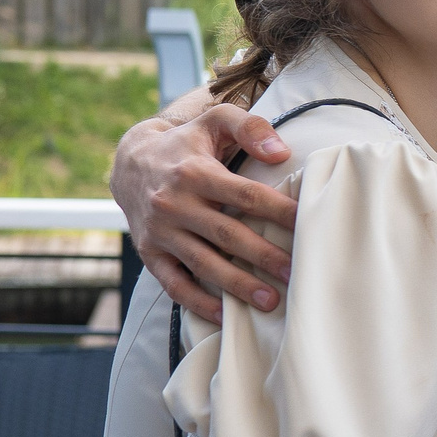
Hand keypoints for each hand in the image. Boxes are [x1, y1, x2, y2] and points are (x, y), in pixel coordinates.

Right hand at [110, 87, 297, 321]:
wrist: (129, 162)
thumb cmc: (187, 143)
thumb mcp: (214, 120)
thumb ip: (249, 127)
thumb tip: (280, 153)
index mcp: (195, 172)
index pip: (245, 195)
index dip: (278, 210)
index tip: (306, 224)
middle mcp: (174, 204)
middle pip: (227, 234)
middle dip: (263, 256)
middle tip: (297, 272)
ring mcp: (160, 232)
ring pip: (203, 263)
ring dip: (237, 285)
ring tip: (270, 300)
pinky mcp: (149, 253)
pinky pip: (173, 283)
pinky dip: (197, 302)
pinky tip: (224, 315)